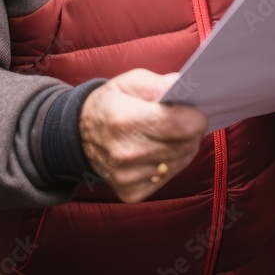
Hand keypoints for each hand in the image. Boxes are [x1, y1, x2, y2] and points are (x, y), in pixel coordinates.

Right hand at [79, 68, 208, 203]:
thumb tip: (189, 89)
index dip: (195, 116)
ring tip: (171, 134)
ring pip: (180, 162)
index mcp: (126, 120)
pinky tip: (158, 152)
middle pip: (185, 145)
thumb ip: (161, 83)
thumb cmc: (110, 103)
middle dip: (191, 130)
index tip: (195, 110)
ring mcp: (128, 177)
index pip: (182, 126)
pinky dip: (169, 164)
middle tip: (183, 119)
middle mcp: (126, 153)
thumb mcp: (130, 82)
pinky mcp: (131, 193)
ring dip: (183, 147)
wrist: (78, 135)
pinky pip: (167, 178)